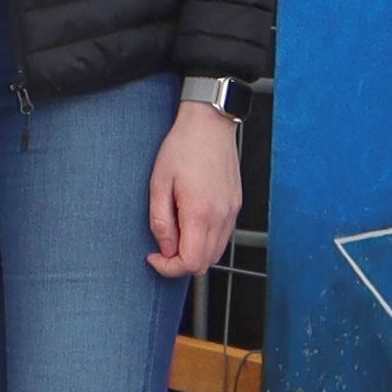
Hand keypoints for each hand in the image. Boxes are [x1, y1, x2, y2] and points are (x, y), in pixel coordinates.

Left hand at [147, 99, 240, 280]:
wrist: (209, 124)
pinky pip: (223, 237)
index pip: (190, 261)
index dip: (169, 268)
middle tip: (162, 247)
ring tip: (176, 233)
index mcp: (200, 212)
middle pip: (205, 263)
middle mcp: (221, 216)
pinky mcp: (236, 206)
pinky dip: (206, 241)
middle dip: (180, 263)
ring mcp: (232, 212)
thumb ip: (161, 220)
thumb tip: (165, 248)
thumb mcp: (159, 183)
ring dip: (194, 252)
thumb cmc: (183, 147)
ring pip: (216, 253)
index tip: (154, 257)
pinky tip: (191, 224)